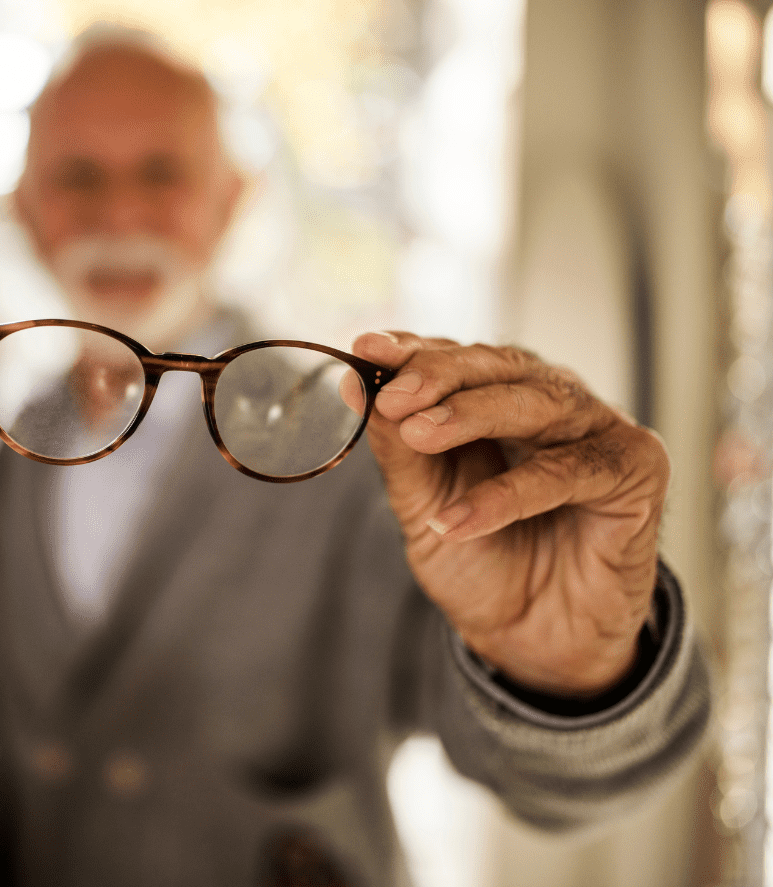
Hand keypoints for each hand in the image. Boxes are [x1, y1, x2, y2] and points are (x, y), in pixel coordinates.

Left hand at [348, 332, 669, 697]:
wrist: (531, 642)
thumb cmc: (482, 565)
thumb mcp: (423, 506)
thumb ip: (398, 449)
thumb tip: (355, 385)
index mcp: (501, 402)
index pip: (458, 360)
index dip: (414, 351)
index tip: (366, 348)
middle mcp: (553, 405)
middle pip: (500, 367)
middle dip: (441, 376)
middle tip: (394, 396)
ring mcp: (598, 432)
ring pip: (537, 404)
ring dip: (471, 415)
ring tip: (419, 434)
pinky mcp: (635, 472)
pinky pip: (567, 474)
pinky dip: (507, 495)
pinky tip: (456, 521)